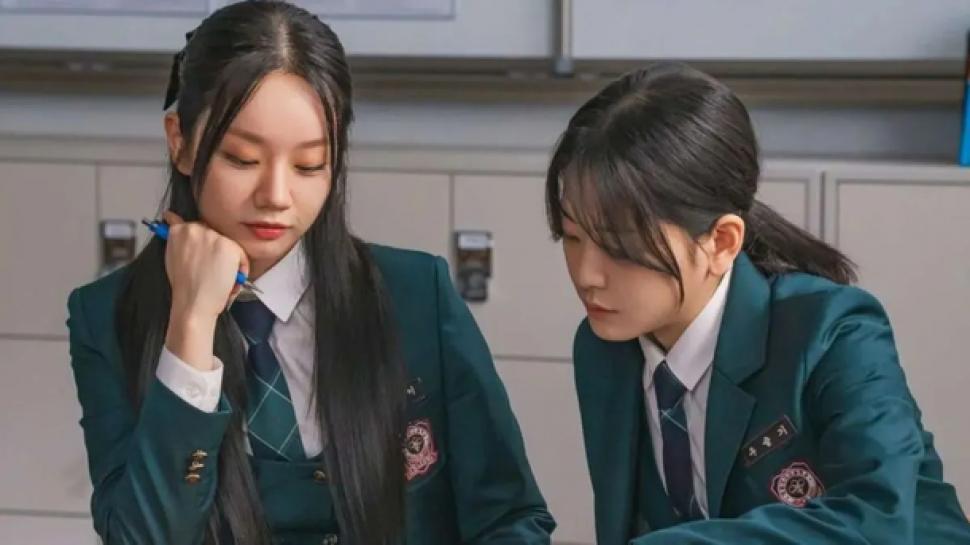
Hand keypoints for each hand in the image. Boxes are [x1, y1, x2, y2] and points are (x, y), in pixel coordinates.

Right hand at [162, 211, 248, 370]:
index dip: (197, 235)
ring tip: (219, 279)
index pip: (191, 224)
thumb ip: (178, 241)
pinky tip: (229, 280)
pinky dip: (240, 269)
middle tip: (210, 271)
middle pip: (213, 234)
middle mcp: (196, 228)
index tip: (195, 240)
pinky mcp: (230, 246)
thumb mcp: (173, 257)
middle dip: (215, 250)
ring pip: (228, 245)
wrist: (194, 302)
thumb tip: (173, 221)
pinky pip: (241, 256)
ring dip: (228, 261)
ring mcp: (214, 236)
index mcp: (179, 231)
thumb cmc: (184, 286)